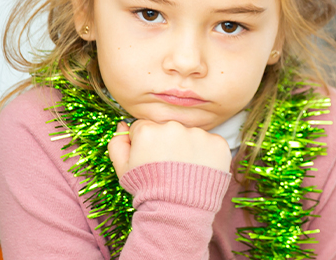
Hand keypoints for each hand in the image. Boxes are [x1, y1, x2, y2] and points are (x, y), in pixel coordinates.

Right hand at [108, 120, 231, 179]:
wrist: (179, 209)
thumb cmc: (148, 189)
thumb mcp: (123, 169)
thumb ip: (117, 144)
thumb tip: (122, 125)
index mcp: (148, 130)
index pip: (144, 128)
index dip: (145, 145)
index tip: (150, 159)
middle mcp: (174, 127)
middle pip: (169, 129)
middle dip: (167, 143)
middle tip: (168, 167)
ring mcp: (198, 134)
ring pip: (190, 135)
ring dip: (188, 147)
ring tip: (185, 170)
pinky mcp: (217, 143)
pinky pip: (210, 143)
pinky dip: (207, 154)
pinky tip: (200, 169)